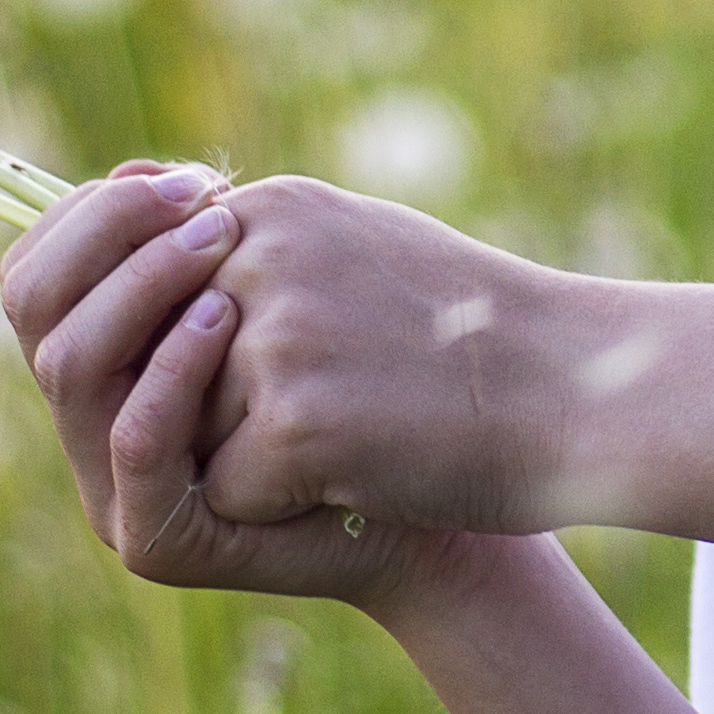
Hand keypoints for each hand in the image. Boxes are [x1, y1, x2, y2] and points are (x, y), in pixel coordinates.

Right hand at [0, 161, 455, 607]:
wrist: (450, 475)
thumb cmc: (367, 370)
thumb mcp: (273, 288)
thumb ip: (202, 242)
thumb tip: (140, 170)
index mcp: (103, 367)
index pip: (37, 276)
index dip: (89, 214)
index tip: (184, 179)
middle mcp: (91, 429)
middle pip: (37, 312)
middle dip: (108, 235)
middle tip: (205, 202)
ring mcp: (115, 492)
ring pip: (71, 368)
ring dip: (141, 287)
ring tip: (223, 241)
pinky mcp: (157, 541)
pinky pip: (134, 442)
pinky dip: (171, 369)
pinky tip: (226, 316)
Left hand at [200, 176, 600, 535]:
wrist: (573, 393)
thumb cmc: (469, 329)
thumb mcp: (356, 244)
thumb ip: (249, 243)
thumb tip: (140, 213)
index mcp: (271, 208)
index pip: (167, 303)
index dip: (219, 357)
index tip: (315, 361)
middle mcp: (261, 258)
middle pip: (169, 370)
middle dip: (230, 408)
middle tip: (343, 396)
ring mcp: (278, 339)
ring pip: (188, 435)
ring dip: (257, 455)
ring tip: (359, 424)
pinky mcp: (295, 423)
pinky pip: (228, 494)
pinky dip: (285, 505)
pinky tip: (362, 470)